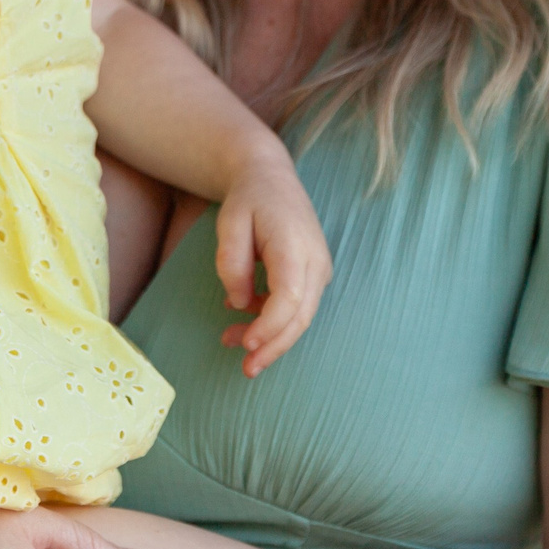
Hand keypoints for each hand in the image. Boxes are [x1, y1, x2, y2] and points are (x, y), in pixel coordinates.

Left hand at [210, 160, 332, 377]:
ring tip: (230, 338)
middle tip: (246, 369)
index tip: (246, 344)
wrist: (270, 178)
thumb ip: (232, 263)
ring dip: (271, 336)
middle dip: (274, 347)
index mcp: (294, 245)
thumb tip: (241, 302)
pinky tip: (243, 313)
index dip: (270, 328)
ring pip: (302, 316)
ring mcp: (319, 268)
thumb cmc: (248, 200)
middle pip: (301, 316)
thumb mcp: (228, 223)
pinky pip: (297, 306)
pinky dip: (272, 319)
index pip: (290, 298)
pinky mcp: (314, 274)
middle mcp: (315, 260)